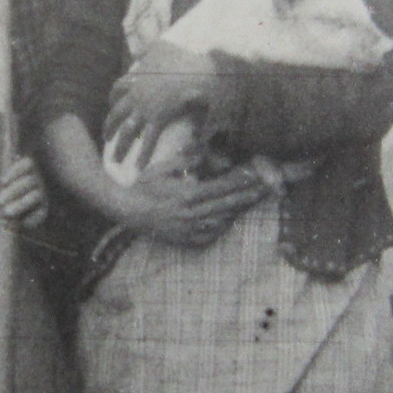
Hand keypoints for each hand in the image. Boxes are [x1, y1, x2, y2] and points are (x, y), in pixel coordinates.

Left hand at [0, 156, 47, 228]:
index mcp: (24, 169)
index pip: (27, 163)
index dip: (16, 170)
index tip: (2, 181)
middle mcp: (35, 181)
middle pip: (30, 180)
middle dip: (14, 190)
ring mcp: (40, 196)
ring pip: (36, 196)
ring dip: (21, 203)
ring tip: (6, 211)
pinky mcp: (42, 212)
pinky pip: (40, 214)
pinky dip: (29, 219)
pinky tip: (15, 223)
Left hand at [103, 41, 220, 173]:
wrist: (196, 70)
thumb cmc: (182, 58)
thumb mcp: (160, 47)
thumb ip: (148, 50)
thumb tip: (139, 53)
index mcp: (136, 79)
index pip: (118, 90)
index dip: (112, 99)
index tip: (111, 106)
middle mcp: (136, 95)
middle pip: (116, 114)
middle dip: (109, 127)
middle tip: (106, 137)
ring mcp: (145, 108)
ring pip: (126, 130)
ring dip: (120, 147)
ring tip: (115, 160)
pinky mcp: (158, 119)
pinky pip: (147, 140)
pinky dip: (142, 155)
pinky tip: (138, 167)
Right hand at [115, 164, 268, 247]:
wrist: (127, 211)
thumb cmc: (145, 186)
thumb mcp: (164, 168)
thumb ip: (186, 160)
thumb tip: (204, 153)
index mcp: (188, 195)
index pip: (222, 188)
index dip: (240, 182)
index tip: (254, 175)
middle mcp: (191, 214)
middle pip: (227, 205)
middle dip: (247, 197)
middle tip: (265, 191)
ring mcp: (189, 229)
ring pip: (221, 221)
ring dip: (237, 211)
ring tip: (251, 203)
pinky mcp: (185, 240)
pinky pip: (210, 236)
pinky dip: (221, 227)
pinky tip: (229, 220)